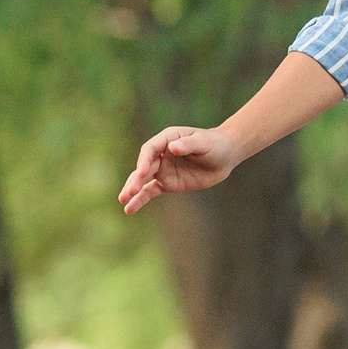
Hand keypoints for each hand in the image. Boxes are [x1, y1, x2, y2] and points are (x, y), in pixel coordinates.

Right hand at [119, 125, 240, 213]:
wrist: (224, 156)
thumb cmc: (215, 144)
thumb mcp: (204, 143)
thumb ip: (189, 145)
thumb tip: (173, 147)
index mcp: (167, 139)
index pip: (150, 149)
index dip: (145, 160)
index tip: (143, 173)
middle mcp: (161, 154)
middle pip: (145, 166)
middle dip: (136, 179)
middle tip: (130, 191)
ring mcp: (163, 169)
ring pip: (144, 180)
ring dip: (133, 189)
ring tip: (123, 199)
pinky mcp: (167, 183)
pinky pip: (151, 192)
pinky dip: (141, 199)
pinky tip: (129, 209)